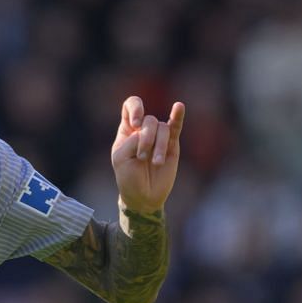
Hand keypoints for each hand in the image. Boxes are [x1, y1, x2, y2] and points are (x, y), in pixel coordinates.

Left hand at [109, 96, 185, 214]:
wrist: (144, 196)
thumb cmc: (129, 177)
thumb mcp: (122, 158)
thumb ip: (133, 140)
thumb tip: (154, 131)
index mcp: (128, 130)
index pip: (131, 106)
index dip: (135, 108)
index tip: (136, 123)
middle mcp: (144, 129)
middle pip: (149, 120)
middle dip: (146, 139)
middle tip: (142, 157)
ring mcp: (159, 136)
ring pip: (162, 129)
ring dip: (159, 146)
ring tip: (156, 162)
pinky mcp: (172, 144)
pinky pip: (176, 126)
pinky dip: (178, 116)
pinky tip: (179, 107)